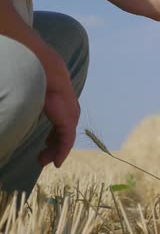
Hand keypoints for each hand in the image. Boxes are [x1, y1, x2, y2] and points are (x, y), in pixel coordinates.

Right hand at [38, 47, 79, 167]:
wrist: (46, 72)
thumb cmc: (33, 79)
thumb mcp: (33, 94)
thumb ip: (27, 101)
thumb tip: (13, 100)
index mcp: (61, 103)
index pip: (60, 121)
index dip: (53, 134)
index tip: (47, 143)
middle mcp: (68, 110)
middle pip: (62, 131)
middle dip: (54, 144)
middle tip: (43, 156)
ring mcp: (70, 115)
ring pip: (64, 138)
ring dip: (55, 151)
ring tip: (44, 161)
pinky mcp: (68, 122)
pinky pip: (66, 141)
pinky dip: (61, 152)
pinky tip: (56, 162)